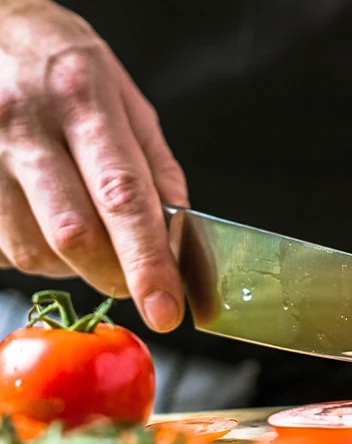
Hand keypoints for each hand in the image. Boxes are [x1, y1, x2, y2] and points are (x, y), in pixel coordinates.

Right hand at [0, 0, 186, 331]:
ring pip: (35, 252)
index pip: (123, 198)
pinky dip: (37, 251)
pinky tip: (43, 215)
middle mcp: (26, 125)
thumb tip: (177, 241)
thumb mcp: (127, 103)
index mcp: (83, 100)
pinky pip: (5, 248)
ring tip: (81, 222)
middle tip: (132, 279)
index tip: (166, 310)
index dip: (147, 263)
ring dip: (73, 264)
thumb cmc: (66, 69)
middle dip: (113, 275)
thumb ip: (157, 172)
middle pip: (75, 236)